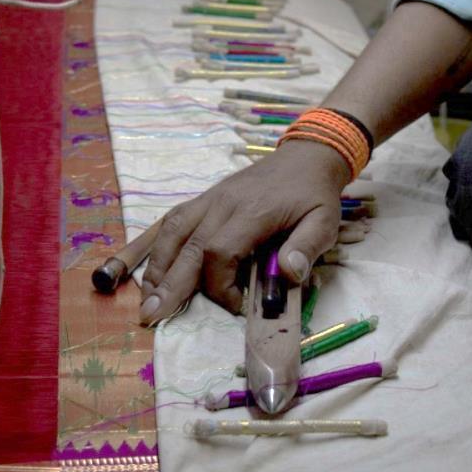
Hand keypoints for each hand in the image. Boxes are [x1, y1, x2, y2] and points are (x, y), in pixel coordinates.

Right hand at [139, 139, 350, 324]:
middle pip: (187, 246)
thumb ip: (307, 247)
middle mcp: (223, 204)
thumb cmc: (314, 195)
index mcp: (252, 212)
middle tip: (151, 315)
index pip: (219, 252)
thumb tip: (288, 274)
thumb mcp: (325, 221)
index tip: (236, 305)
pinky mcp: (206, 198)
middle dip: (169, 284)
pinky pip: (174, 219)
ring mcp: (210, 198)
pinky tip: (153, 266)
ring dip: (157, 265)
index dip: (219, 285)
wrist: (305, 157)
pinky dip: (159, 243)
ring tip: (147, 296)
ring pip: (173, 231)